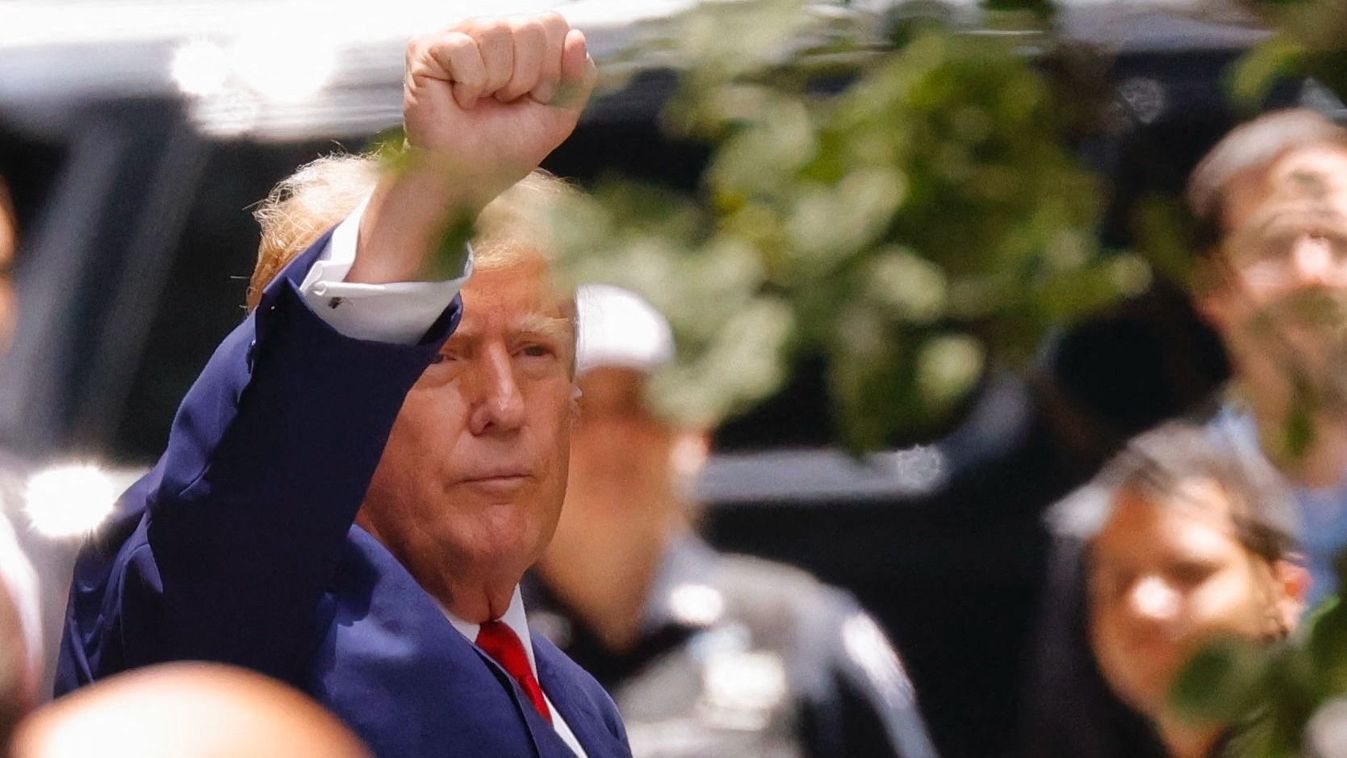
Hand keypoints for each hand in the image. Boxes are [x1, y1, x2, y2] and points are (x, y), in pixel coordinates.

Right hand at [351, 14, 595, 283]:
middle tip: (503, 102)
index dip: (551, 69)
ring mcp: (455, 34)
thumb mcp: (557, 117)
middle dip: (525, 78)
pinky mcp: (425, 47)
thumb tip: (576, 37)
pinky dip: (470, 85)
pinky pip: (465, 50)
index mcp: (521, 38)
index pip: (552, 23)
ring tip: (481, 101)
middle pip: (529, 27)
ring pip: (497, 33)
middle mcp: (489, 28)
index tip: (533, 98)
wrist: (463, 181)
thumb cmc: (505, 148)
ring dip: (496, 82)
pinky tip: (460, 100)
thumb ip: (578, 78)